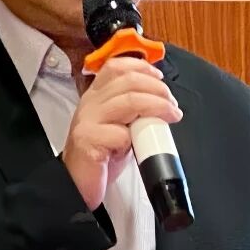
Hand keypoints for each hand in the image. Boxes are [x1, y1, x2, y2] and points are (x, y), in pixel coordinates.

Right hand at [63, 58, 181, 209]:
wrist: (77, 183)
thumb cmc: (101, 155)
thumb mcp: (118, 124)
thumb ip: (133, 109)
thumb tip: (162, 102)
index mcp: (96, 95)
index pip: (115, 68)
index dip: (141, 67)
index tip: (160, 77)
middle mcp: (90, 103)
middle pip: (128, 81)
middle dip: (158, 89)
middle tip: (172, 105)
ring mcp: (87, 120)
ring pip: (129, 101)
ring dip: (156, 107)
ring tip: (171, 116)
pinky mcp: (88, 140)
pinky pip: (121, 133)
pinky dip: (135, 138)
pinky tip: (136, 146)